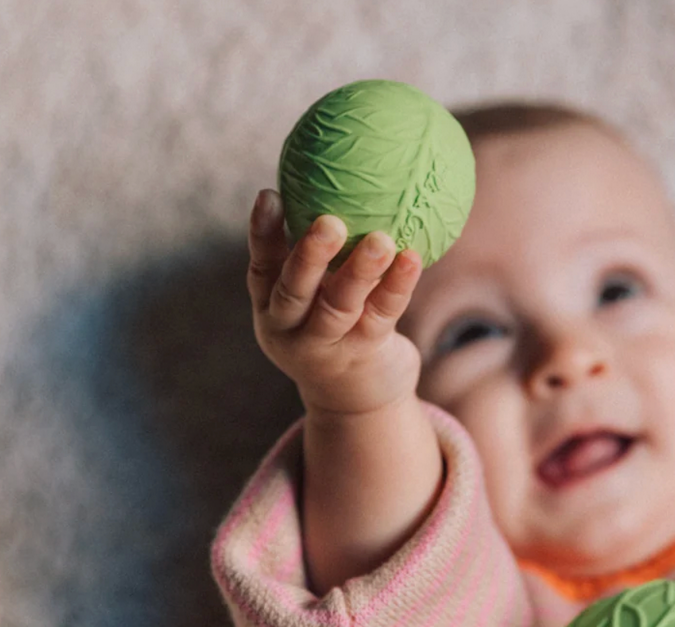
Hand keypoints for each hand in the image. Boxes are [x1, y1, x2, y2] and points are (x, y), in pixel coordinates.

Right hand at [246, 189, 423, 414]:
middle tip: (329, 221)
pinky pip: (382, 315)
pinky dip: (397, 286)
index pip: (261, 267)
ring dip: (360, 271)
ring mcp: (326, 347)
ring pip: (339, 305)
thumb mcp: (315, 299)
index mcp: (272, 309)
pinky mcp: (363, 355)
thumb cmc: (336, 330)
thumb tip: (340, 178)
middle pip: (294, 290)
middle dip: (308, 255)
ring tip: (381, 239)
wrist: (357, 400)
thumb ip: (320, 256)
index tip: (269, 193)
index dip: (262, 233)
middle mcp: (291, 330)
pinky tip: (413, 257)